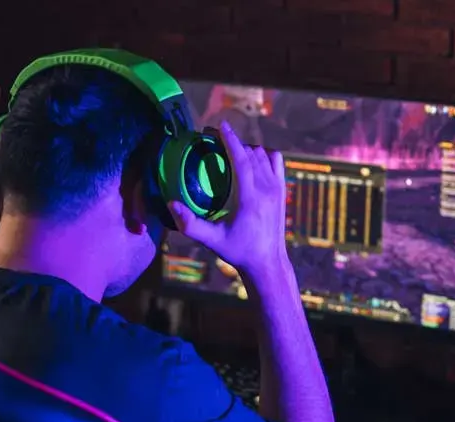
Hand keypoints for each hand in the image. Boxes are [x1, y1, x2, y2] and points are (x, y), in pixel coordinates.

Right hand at [168, 120, 287, 278]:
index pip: (242, 159)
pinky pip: (276, 161)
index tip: (220, 126)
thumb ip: (190, 224)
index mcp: (251, 197)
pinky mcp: (282, 191)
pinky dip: (263, 155)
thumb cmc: (238, 251)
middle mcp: (267, 189)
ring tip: (229, 148)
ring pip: (263, 155)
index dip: (230, 140)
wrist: (267, 262)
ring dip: (246, 148)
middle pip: (251, 153)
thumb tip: (171, 204)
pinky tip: (251, 158)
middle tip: (213, 138)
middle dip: (233, 141)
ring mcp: (277, 188)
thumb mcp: (212, 240)